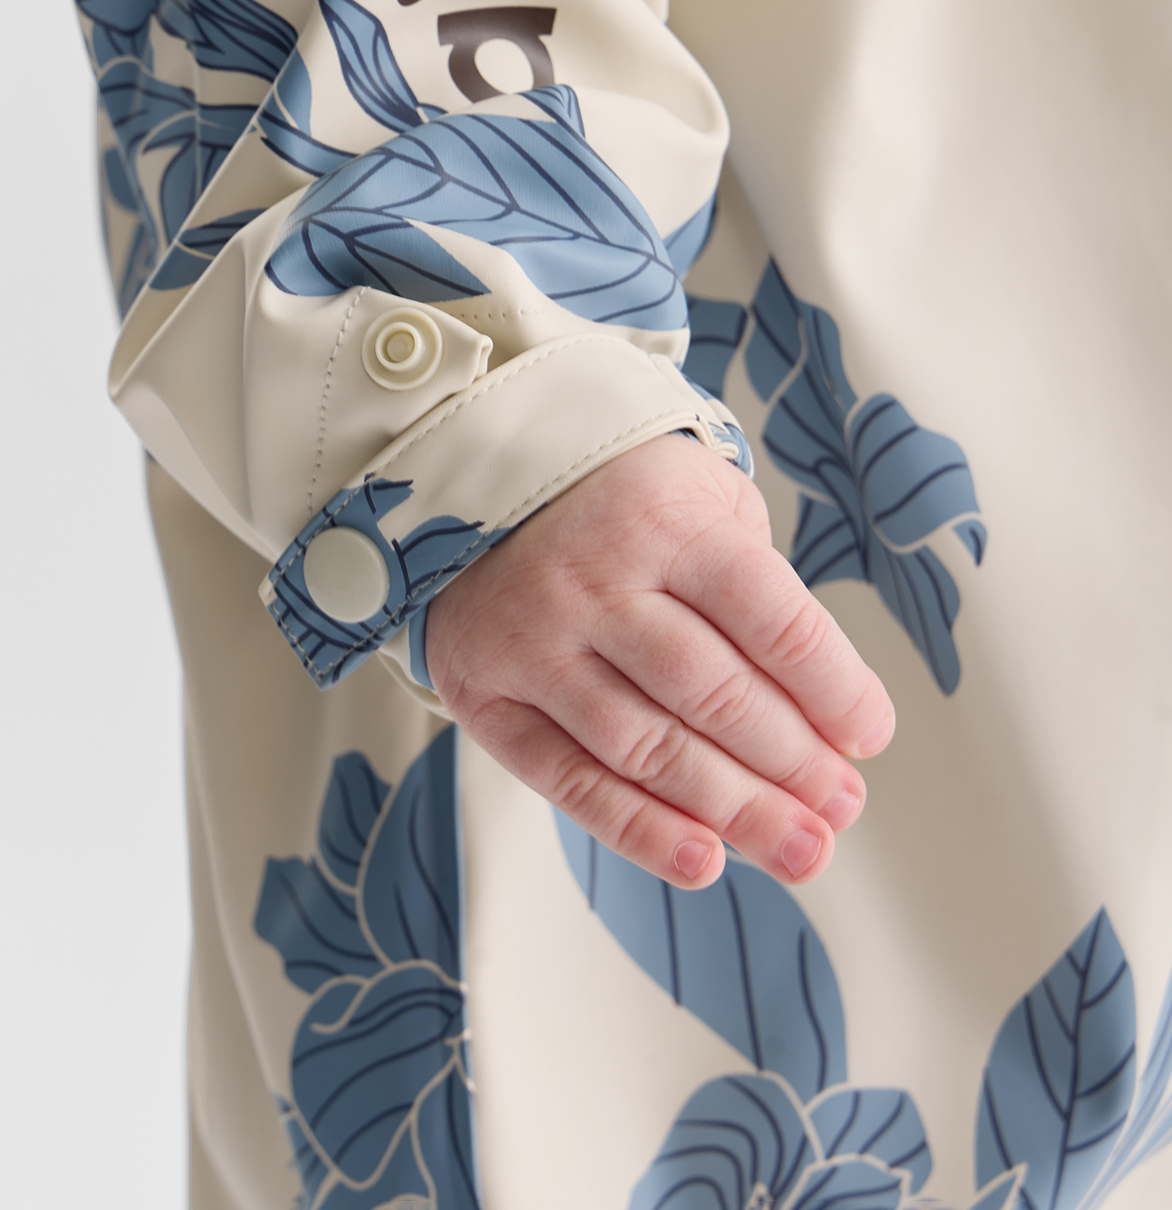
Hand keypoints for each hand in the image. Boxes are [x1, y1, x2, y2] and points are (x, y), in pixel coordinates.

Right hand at [425, 434, 894, 888]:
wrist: (473, 482)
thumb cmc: (621, 502)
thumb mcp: (699, 496)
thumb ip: (757, 586)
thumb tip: (822, 715)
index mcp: (666, 521)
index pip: (770, 618)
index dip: (833, 688)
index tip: (869, 734)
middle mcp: (596, 580)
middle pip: (714, 694)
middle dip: (794, 764)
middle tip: (841, 809)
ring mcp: (535, 641)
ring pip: (648, 748)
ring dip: (735, 811)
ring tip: (800, 851)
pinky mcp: (486, 693)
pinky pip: (568, 779)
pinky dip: (639, 829)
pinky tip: (705, 860)